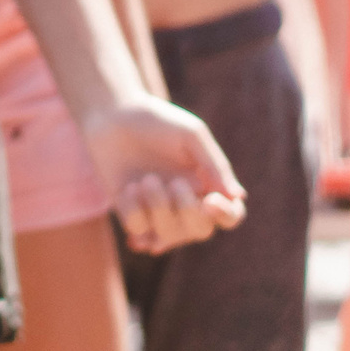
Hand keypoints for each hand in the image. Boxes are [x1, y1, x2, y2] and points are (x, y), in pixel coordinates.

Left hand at [81, 96, 246, 254]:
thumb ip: (215, 165)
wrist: (111, 115)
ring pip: (168, 235)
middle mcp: (186, 202)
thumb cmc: (156, 121)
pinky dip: (133, 209)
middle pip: (200, 231)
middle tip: (174, 183)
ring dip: (158, 208)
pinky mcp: (130, 211)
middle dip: (188, 211)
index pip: (230, 215)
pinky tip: (129, 187)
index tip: (210, 201)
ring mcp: (157, 210)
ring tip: (145, 180)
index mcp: (208, 185)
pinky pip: (138, 229)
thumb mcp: (191, 135)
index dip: (226, 215)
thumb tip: (238, 197)